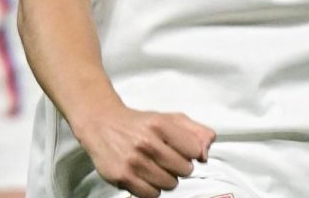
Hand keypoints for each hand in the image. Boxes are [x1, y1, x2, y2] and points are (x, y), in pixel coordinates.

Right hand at [74, 103, 214, 197]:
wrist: (101, 124)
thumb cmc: (137, 123)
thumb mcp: (167, 118)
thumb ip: (194, 130)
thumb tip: (207, 148)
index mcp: (160, 124)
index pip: (195, 150)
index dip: (189, 152)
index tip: (181, 150)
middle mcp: (147, 142)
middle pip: (184, 170)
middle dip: (178, 167)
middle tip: (166, 159)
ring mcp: (134, 161)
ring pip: (170, 184)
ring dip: (165, 179)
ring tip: (154, 167)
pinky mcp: (123, 176)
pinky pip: (151, 194)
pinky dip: (151, 189)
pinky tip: (144, 176)